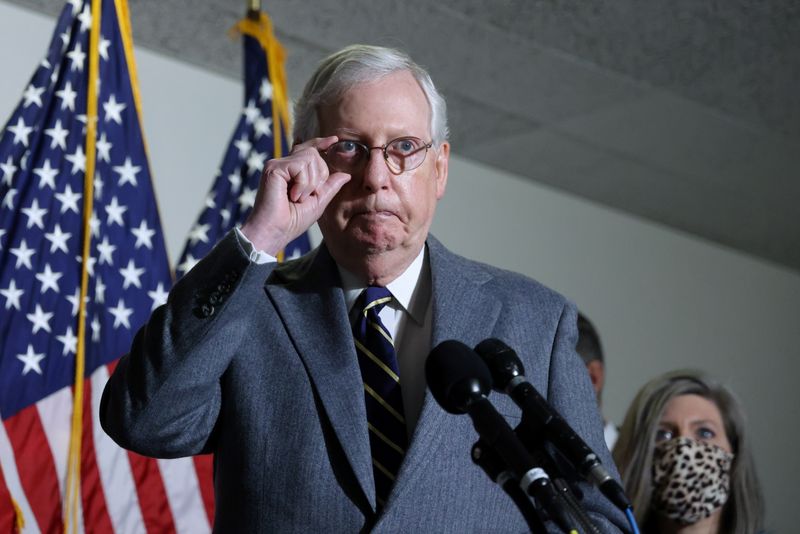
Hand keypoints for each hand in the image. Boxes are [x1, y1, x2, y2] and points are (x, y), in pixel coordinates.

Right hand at [240, 136, 350, 254]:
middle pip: (314, 154)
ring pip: (310, 158)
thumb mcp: (318, 202)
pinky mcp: (274, 167)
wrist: (274, 231)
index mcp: (292, 171)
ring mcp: (277, 164)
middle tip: (306, 197)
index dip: (321, 143)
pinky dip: (303, 183)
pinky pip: (300, 165)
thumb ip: (330, 187)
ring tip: (297, 198)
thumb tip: (346, 175)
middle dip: (319, 176)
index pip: (308, 150)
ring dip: (311, 183)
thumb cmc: (292, 221)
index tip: (334, 139)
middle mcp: (283, 165)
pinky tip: (292, 196)